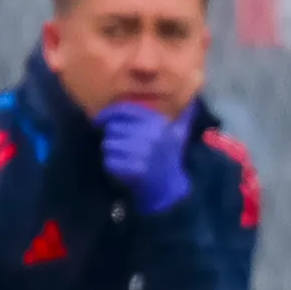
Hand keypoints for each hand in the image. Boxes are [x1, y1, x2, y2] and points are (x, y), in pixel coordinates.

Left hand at [96, 100, 196, 214]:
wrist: (168, 188)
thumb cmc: (170, 158)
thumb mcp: (178, 133)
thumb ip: (181, 115)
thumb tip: (192, 100)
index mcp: (158, 123)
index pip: (124, 109)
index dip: (107, 113)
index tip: (98, 120)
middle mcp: (150, 135)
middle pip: (112, 128)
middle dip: (113, 137)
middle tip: (120, 145)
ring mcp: (141, 152)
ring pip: (108, 144)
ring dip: (111, 151)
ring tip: (122, 157)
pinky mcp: (133, 168)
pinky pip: (109, 161)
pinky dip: (112, 165)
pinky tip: (122, 168)